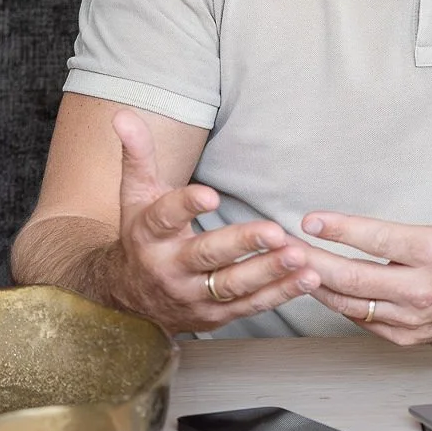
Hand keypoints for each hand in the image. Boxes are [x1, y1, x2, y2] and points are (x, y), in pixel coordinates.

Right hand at [101, 110, 320, 331]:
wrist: (128, 299)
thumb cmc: (142, 236)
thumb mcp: (135, 195)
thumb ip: (137, 155)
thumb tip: (123, 114)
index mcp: (150, 235)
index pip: (166, 217)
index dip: (187, 205)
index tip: (210, 194)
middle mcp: (169, 268)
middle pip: (207, 255)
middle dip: (242, 244)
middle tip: (274, 232)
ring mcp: (193, 296)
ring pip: (233, 286)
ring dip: (269, 272)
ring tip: (300, 257)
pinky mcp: (215, 316)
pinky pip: (250, 306)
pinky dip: (280, 294)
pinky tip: (308, 278)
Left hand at [300, 125, 431, 345]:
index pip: (380, 240)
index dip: (342, 230)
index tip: (312, 220)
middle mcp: (423, 289)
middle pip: (354, 278)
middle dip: (313, 260)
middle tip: (284, 246)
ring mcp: (413, 317)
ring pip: (352, 304)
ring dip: (317, 285)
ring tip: (290, 266)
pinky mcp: (407, 335)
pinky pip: (362, 320)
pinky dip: (339, 304)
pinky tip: (321, 286)